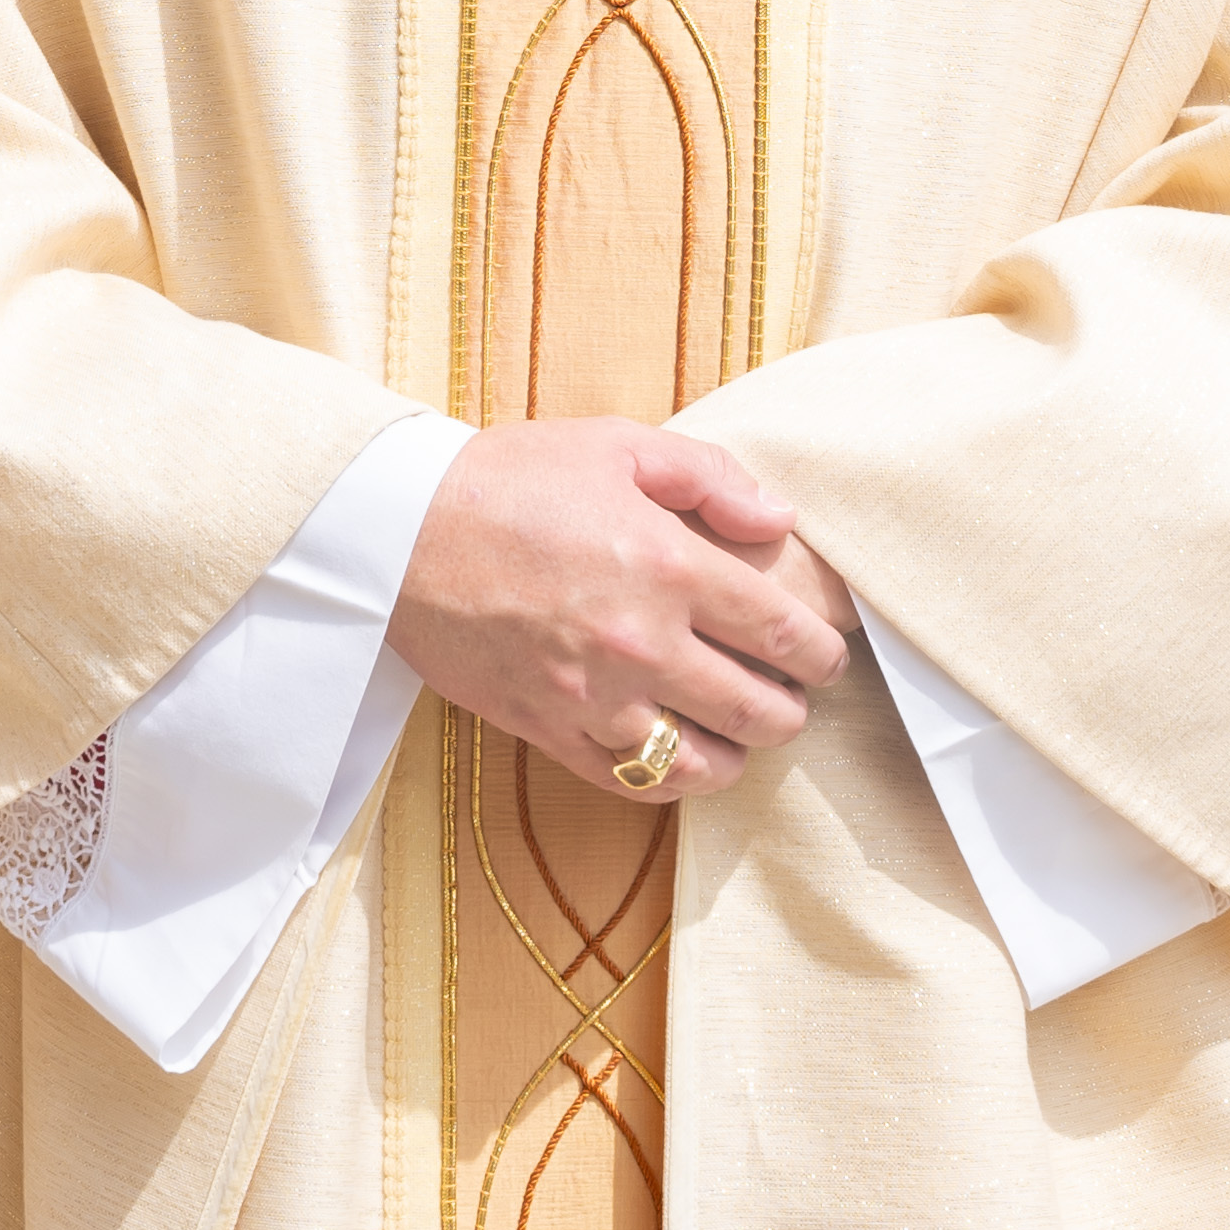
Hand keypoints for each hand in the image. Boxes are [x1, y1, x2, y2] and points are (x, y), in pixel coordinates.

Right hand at [388, 420, 850, 800]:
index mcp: (668, 566)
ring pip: (706, 761)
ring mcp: (595, 697)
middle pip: (759, 707)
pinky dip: (676, 779)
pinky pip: (636, 782)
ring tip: (746, 731)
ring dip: (742, 750)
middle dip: (794, 705)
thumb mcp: (616, 446)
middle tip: (797, 692)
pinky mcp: (551, 731)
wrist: (398, 533)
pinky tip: (685, 756)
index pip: (782, 630)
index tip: (831, 653)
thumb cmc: (509, 479)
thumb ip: (710, 478)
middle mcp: (641, 642)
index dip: (824, 650)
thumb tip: (779, 521)